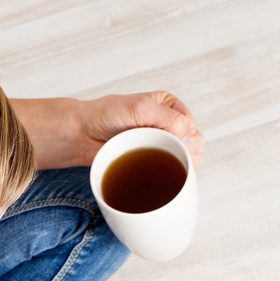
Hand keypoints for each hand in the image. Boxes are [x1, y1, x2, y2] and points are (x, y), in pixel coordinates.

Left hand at [10, 94, 205, 170]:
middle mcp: (169, 125)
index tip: (158, 134)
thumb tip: (189, 136)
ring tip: (149, 156)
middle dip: (179, 149)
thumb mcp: (140, 108)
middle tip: (153, 147)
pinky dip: (169, 174)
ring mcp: (162, 145)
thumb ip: (169, 117)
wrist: (84, 135)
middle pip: (195, 143)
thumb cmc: (106, 116)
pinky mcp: (154, 163)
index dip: (180, 133)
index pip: (190, 124)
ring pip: (189, 160)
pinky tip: (154, 170)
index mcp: (170, 106)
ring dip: (174, 162)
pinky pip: (174, 172)